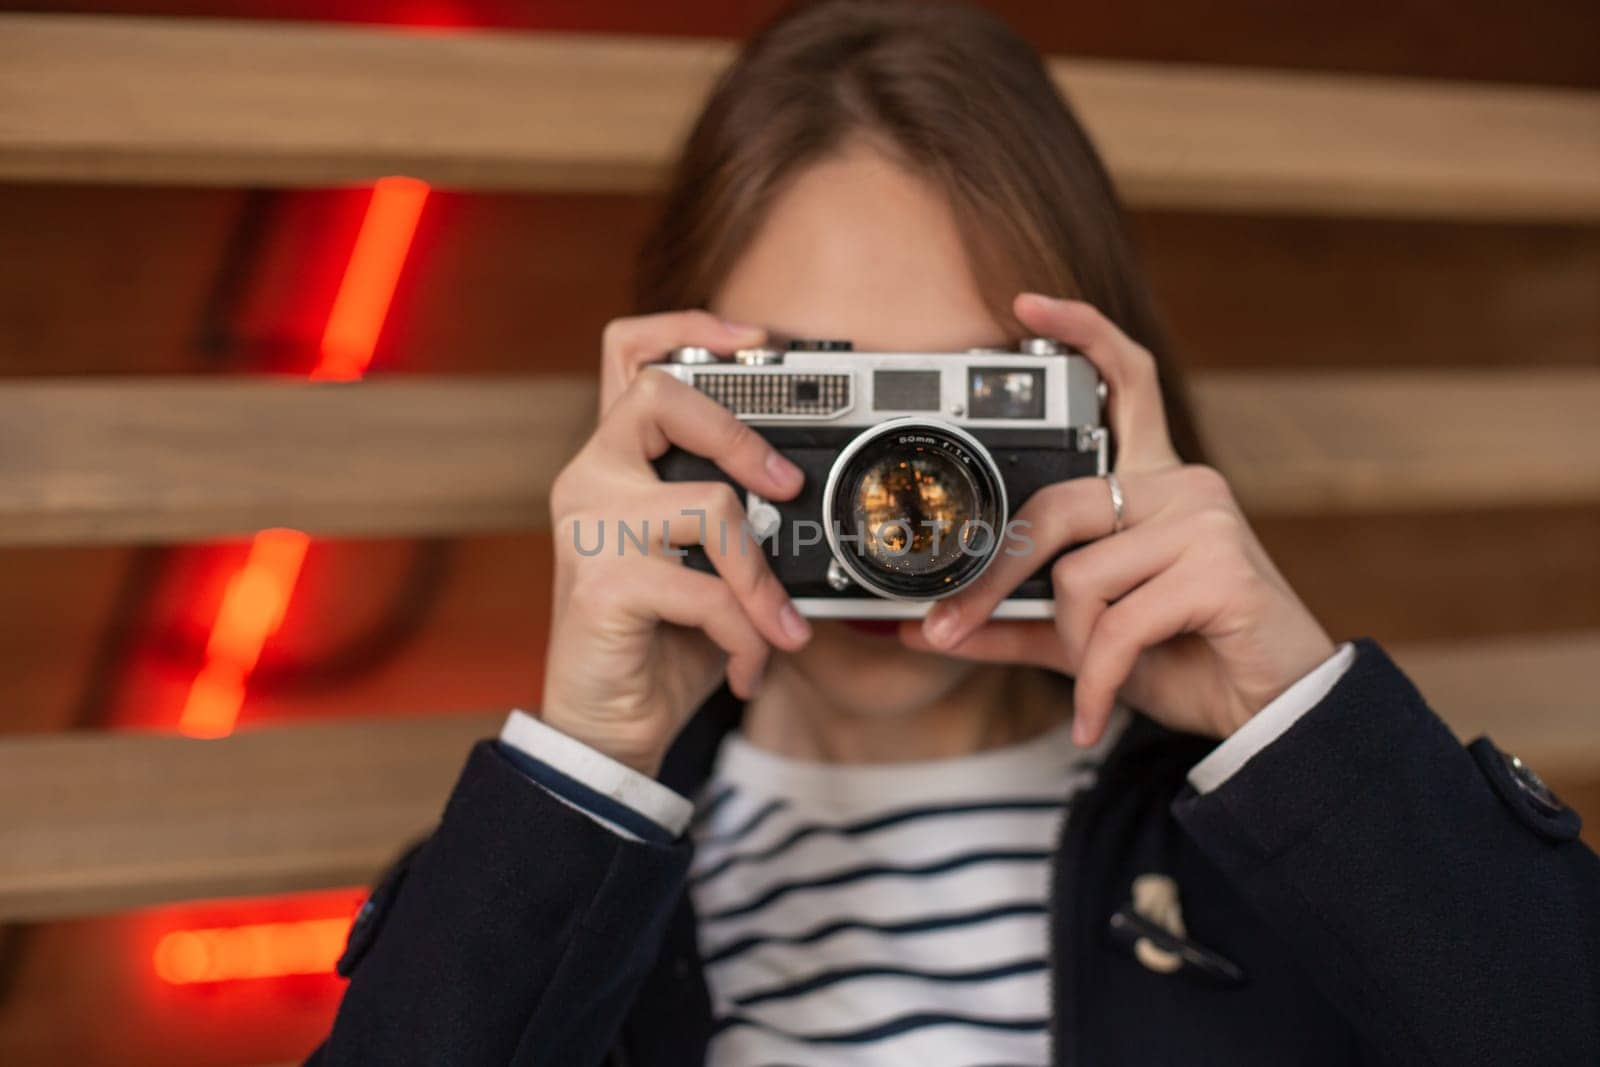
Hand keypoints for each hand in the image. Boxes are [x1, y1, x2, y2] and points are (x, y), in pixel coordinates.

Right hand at [542, 311, 812, 775]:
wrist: (608, 730)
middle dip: (740, 434)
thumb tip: (808, 493)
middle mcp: (589, 479)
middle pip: (660, 394)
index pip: (628, 353)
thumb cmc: (660, 642)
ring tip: (779, 627)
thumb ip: (735, 517)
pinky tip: (749, 667)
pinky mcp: (602, 584)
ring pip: (710, 506)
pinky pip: (710, 591)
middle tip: (786, 486)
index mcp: (614, 463)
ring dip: (762, 579)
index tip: (756, 339)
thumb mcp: (705, 567)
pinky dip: (747, 634)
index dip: (690, 327)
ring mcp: (588, 527)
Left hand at [901, 293, 1334, 746]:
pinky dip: (1095, 680)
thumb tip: (928, 628)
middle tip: (949, 626)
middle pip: (1058, 504)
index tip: (1024, 307)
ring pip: (1080, 576)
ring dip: (1074, 647)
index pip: (1127, 382)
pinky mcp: (1220, 571)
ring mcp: (1207, 523)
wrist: (1272, 717)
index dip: (1081, 333)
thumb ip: (1016, 624)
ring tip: (1096, 683)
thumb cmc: (1189, 661)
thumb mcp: (1088, 639)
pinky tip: (1096, 711)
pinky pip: (1117, 626)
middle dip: (998, 576)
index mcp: (1156, 485)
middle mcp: (1184, 487)